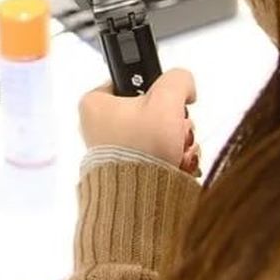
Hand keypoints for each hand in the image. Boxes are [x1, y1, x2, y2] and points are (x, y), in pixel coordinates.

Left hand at [79, 69, 201, 175]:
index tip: (166, 101)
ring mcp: (112, 151)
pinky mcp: (127, 170)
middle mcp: (98, 127)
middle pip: (150, 110)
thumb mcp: (167, 100)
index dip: (156, 90)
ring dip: (176, 141)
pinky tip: (176, 164)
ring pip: (158, 133)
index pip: (131, 81)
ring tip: (176, 151)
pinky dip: (172, 158)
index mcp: (94, 104)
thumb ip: (178, 79)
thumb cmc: (143, 151)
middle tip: (174, 130)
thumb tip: (185, 83)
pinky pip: (157, 154)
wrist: (144, 200)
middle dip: (172, 122)